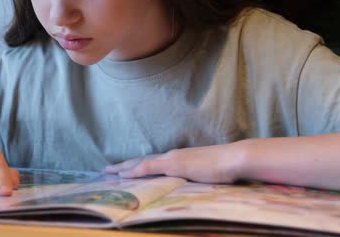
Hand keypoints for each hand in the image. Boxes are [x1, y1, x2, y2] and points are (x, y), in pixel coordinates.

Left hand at [103, 143, 246, 182]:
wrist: (233, 159)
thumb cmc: (225, 167)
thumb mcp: (206, 174)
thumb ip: (196, 177)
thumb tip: (193, 184)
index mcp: (178, 158)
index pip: (152, 162)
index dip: (136, 165)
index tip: (123, 169)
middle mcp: (171, 156)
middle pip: (141, 160)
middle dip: (123, 165)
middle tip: (106, 170)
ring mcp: (172, 159)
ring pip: (140, 162)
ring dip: (123, 167)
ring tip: (107, 171)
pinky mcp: (174, 164)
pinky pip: (149, 167)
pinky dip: (134, 170)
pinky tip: (122, 174)